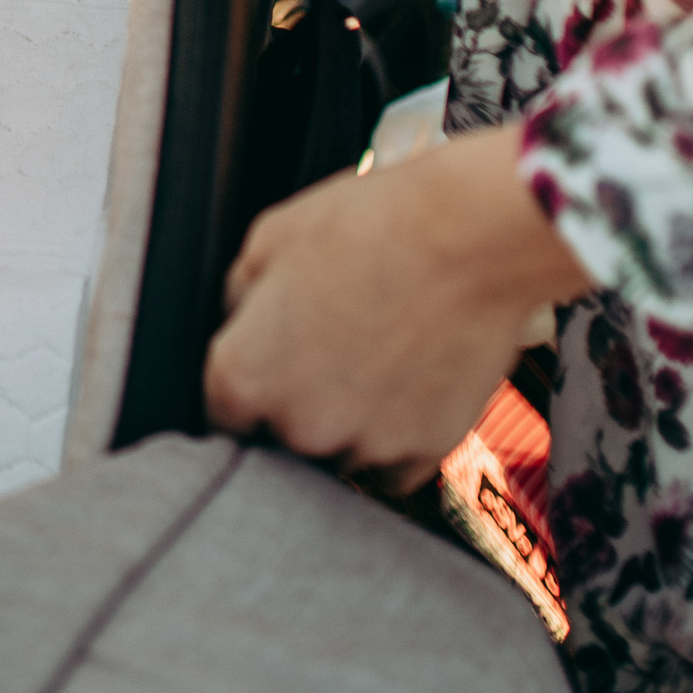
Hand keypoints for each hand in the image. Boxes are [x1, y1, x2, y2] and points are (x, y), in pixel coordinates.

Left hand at [202, 125, 589, 485]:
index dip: (249, 385)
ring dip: (351, 421)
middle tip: (335, 347)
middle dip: (300, 400)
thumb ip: (240, 296)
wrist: (467, 236)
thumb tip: (240, 319)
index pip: (224, 411)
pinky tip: (409, 385)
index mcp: (245, 374)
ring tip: (380, 357)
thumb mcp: (270, 237)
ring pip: (341, 450)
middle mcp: (298, 424)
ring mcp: (363, 444)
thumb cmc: (369, 226)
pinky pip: (395, 466)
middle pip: (285, 434)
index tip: (272, 367)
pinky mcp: (423, 451)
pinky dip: (398, 438)